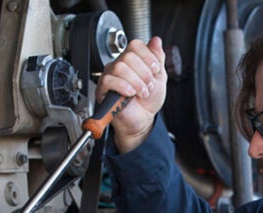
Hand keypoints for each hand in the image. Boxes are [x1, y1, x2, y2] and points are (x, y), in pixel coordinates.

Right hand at [96, 37, 166, 152]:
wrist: (143, 120)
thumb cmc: (147, 102)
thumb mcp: (159, 77)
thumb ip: (158, 58)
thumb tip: (156, 41)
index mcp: (132, 60)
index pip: (135, 45)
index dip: (148, 56)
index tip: (155, 70)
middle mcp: (119, 66)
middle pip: (128, 56)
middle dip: (144, 73)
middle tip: (148, 86)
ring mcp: (110, 77)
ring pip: (120, 67)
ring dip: (136, 82)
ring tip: (141, 93)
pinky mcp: (103, 90)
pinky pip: (108, 80)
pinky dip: (123, 86)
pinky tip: (130, 94)